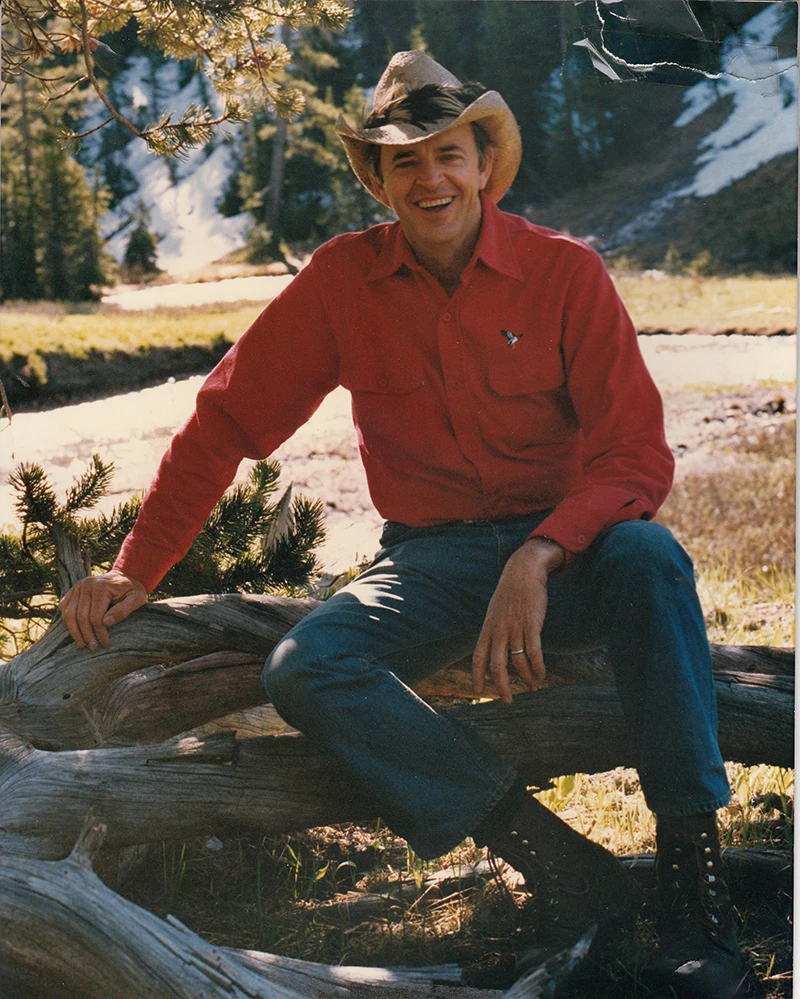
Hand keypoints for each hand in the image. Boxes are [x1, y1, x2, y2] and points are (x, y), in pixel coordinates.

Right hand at [59, 570, 147, 649]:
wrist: (125, 577)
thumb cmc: (132, 590)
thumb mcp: (137, 599)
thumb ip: (123, 610)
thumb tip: (106, 623)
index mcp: (101, 586)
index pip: (95, 616)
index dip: (99, 633)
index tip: (105, 644)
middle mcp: (86, 584)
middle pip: (81, 617)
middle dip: (86, 635)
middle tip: (93, 648)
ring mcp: (78, 586)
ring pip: (69, 614)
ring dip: (75, 632)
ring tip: (83, 644)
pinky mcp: (73, 589)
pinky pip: (65, 608)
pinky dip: (68, 621)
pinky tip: (76, 632)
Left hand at [472, 538, 564, 703]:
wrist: (523, 572)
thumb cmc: (510, 594)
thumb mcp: (494, 612)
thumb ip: (493, 631)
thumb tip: (492, 650)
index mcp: (488, 628)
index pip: (478, 657)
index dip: (476, 675)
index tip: (477, 691)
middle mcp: (499, 630)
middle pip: (497, 665)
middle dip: (502, 686)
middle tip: (508, 700)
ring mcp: (515, 628)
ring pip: (518, 662)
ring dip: (526, 678)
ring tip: (532, 686)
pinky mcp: (532, 624)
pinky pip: (534, 652)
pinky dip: (538, 667)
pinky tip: (541, 674)